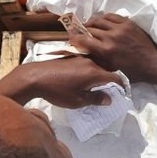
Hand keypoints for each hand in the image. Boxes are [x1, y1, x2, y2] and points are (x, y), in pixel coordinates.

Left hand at [0, 56, 123, 108]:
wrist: (34, 77)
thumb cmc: (57, 91)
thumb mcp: (78, 100)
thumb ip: (95, 98)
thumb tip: (109, 99)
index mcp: (94, 73)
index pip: (116, 78)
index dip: (121, 87)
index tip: (122, 94)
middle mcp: (90, 62)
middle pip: (107, 71)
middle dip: (110, 81)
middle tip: (109, 92)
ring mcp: (81, 58)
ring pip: (97, 66)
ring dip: (99, 76)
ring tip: (96, 87)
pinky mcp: (72, 57)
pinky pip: (87, 64)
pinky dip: (90, 72)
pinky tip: (83, 80)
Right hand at [69, 14, 156, 84]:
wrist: (154, 64)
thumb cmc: (134, 72)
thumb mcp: (112, 70)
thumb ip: (99, 61)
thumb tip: (87, 54)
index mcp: (106, 50)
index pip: (83, 39)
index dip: (74, 38)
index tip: (71, 38)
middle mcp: (111, 37)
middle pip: (90, 28)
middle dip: (82, 30)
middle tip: (79, 31)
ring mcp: (120, 28)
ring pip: (99, 19)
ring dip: (92, 22)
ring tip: (89, 25)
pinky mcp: (128, 23)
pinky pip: (112, 15)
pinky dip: (104, 18)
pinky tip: (102, 21)